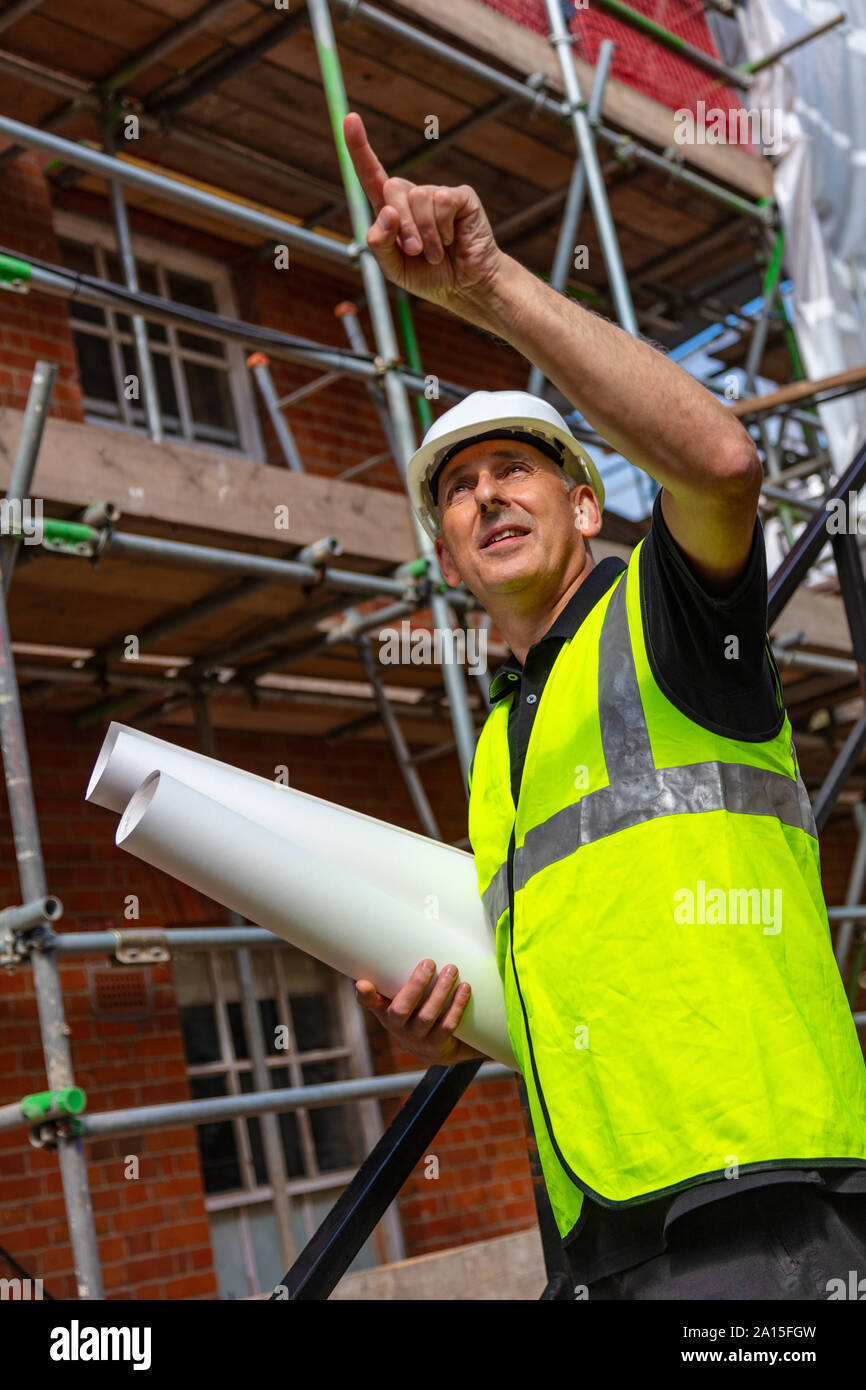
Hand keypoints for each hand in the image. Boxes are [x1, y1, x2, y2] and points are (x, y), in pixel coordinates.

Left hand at [343, 111, 503, 316]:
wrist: (466, 287)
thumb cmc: (429, 277)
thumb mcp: (394, 267)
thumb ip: (380, 244)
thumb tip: (387, 212)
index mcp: (392, 211)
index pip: (371, 175)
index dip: (359, 148)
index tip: (350, 120)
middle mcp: (413, 196)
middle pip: (392, 189)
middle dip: (401, 225)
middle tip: (414, 251)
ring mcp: (437, 194)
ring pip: (418, 197)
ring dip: (425, 233)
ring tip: (435, 254)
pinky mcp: (461, 196)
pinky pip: (443, 200)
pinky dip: (443, 227)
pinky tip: (452, 240)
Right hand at [355, 958, 486, 1066]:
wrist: (431, 1049)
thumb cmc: (415, 1012)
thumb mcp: (401, 997)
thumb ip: (396, 975)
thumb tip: (398, 933)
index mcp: (385, 1011)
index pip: (370, 1003)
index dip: (365, 995)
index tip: (363, 983)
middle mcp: (397, 1027)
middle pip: (402, 1008)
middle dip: (416, 984)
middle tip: (429, 962)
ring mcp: (417, 1038)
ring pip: (427, 1016)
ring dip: (441, 991)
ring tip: (452, 969)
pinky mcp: (437, 1045)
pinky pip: (448, 1025)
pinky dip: (457, 1006)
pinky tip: (465, 988)